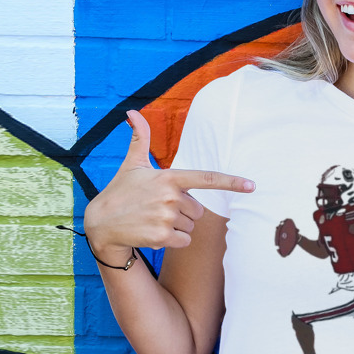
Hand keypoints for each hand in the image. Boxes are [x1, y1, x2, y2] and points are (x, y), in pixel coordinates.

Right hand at [84, 110, 254, 261]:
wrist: (101, 223)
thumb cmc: (120, 191)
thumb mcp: (131, 164)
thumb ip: (140, 138)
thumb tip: (131, 111)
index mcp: (169, 177)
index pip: (206, 178)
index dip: (231, 182)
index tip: (252, 185)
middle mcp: (170, 196)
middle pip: (198, 211)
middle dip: (183, 213)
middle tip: (159, 209)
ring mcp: (166, 217)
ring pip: (191, 227)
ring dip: (177, 227)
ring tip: (154, 220)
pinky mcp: (161, 237)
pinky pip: (184, 241)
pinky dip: (174, 241)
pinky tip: (154, 234)